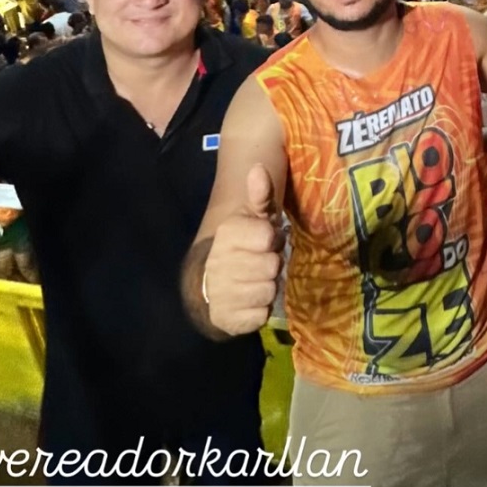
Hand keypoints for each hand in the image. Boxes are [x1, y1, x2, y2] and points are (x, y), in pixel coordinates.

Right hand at [204, 164, 283, 334]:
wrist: (213, 285)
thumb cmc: (244, 245)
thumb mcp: (254, 218)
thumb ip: (260, 195)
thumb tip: (258, 168)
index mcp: (227, 234)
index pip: (268, 237)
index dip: (273, 240)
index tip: (266, 241)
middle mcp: (219, 263)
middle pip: (272, 266)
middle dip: (272, 265)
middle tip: (263, 262)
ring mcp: (221, 293)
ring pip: (269, 291)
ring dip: (269, 287)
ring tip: (258, 280)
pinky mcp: (227, 319)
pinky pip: (260, 315)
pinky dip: (261, 310)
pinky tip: (251, 301)